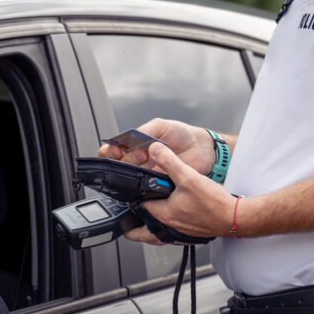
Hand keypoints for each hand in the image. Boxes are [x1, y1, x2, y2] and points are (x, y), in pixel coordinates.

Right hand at [98, 118, 217, 175]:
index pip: (113, 149)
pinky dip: (143, 185)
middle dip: (125, 159)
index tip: (116, 150)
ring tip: (146, 161)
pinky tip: (148, 178)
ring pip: (129, 177)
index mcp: (136, 143)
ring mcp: (148, 172)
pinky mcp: (158, 184)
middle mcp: (139, 159)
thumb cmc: (183, 134)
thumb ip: (144, 131)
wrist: (203, 148)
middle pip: (119, 164)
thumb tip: (129, 140)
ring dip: (133, 171)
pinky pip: (145, 188)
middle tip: (141, 154)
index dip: (110, 151)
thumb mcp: (160, 125)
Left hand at [122, 143, 234, 242]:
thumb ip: (169, 161)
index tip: (126, 192)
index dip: (130, 199)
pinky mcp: (190, 231)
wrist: (235, 218)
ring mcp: (179, 231)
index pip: (137, 208)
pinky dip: (165, 225)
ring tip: (144, 219)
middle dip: (133, 227)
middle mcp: (169, 226)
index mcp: (163, 214)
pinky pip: (171, 231)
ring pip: (157, 232)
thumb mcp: (188, 176)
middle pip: (142, 232)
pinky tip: (171, 214)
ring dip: (149, 226)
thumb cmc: (213, 204)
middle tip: (125, 220)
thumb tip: (154, 149)